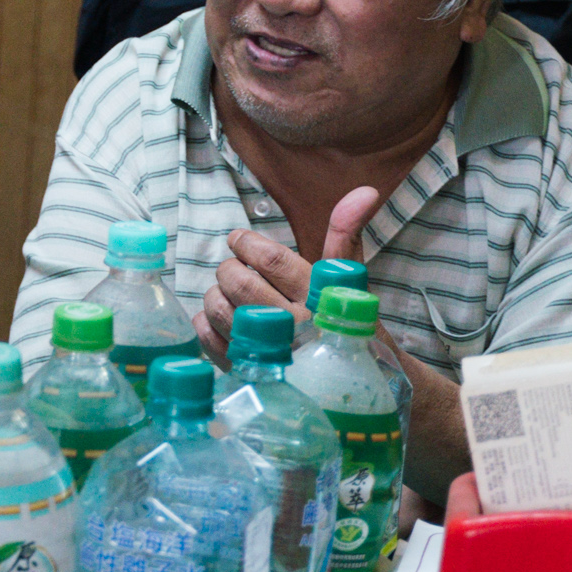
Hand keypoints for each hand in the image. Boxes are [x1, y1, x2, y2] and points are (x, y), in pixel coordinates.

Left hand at [197, 188, 380, 357]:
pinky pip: (210, 339)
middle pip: (240, 284)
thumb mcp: (348, 278)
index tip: (239, 239)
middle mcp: (294, 326)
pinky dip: (206, 322)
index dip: (246, 242)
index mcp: (318, 297)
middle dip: (229, 267)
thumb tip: (364, 191)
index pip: (271, 260)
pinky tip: (221, 317)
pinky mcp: (249, 371)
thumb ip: (346, 234)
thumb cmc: (347, 321)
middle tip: (234, 266)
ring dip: (215, 292)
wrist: (358, 380)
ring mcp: (269, 352)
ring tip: (228, 291)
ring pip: (220, 310)